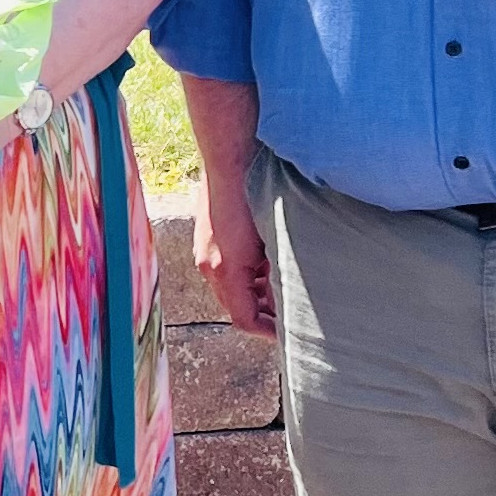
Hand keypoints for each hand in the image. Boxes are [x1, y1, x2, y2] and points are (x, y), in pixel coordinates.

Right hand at [197, 182, 277, 339]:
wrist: (231, 161)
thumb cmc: (255, 198)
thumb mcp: (273, 243)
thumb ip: (276, 277)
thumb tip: (285, 300)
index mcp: (227, 271)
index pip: (244, 320)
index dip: (268, 332)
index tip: (288, 334)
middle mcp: (210, 266)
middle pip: (236, 307)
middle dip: (262, 313)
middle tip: (290, 313)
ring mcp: (205, 252)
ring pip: (231, 288)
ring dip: (255, 292)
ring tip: (281, 283)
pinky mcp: (207, 239)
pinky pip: (225, 270)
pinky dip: (246, 274)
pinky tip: (266, 259)